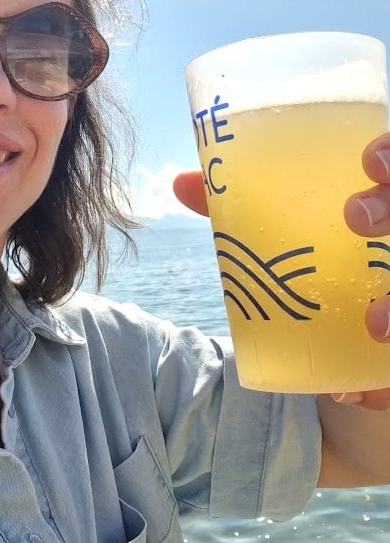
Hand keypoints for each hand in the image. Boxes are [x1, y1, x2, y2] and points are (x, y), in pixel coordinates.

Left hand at [173, 134, 389, 408]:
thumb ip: (238, 213)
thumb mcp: (282, 248)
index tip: (367, 159)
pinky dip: (385, 382)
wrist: (335, 379)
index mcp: (386, 214)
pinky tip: (354, 389)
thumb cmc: (314, 289)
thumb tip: (181, 181)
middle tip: (356, 217)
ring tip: (373, 323)